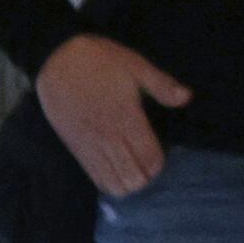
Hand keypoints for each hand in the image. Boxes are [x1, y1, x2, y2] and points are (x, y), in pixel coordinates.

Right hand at [34, 32, 185, 195]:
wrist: (56, 59)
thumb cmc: (100, 60)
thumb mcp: (136, 65)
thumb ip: (162, 84)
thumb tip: (187, 98)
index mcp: (127, 116)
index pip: (149, 158)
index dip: (160, 164)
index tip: (163, 155)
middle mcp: (108, 136)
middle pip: (133, 177)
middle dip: (146, 178)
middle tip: (149, 166)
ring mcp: (89, 144)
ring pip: (112, 182)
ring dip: (127, 183)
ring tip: (134, 171)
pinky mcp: (74, 147)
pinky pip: (93, 176)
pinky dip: (108, 181)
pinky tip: (116, 174)